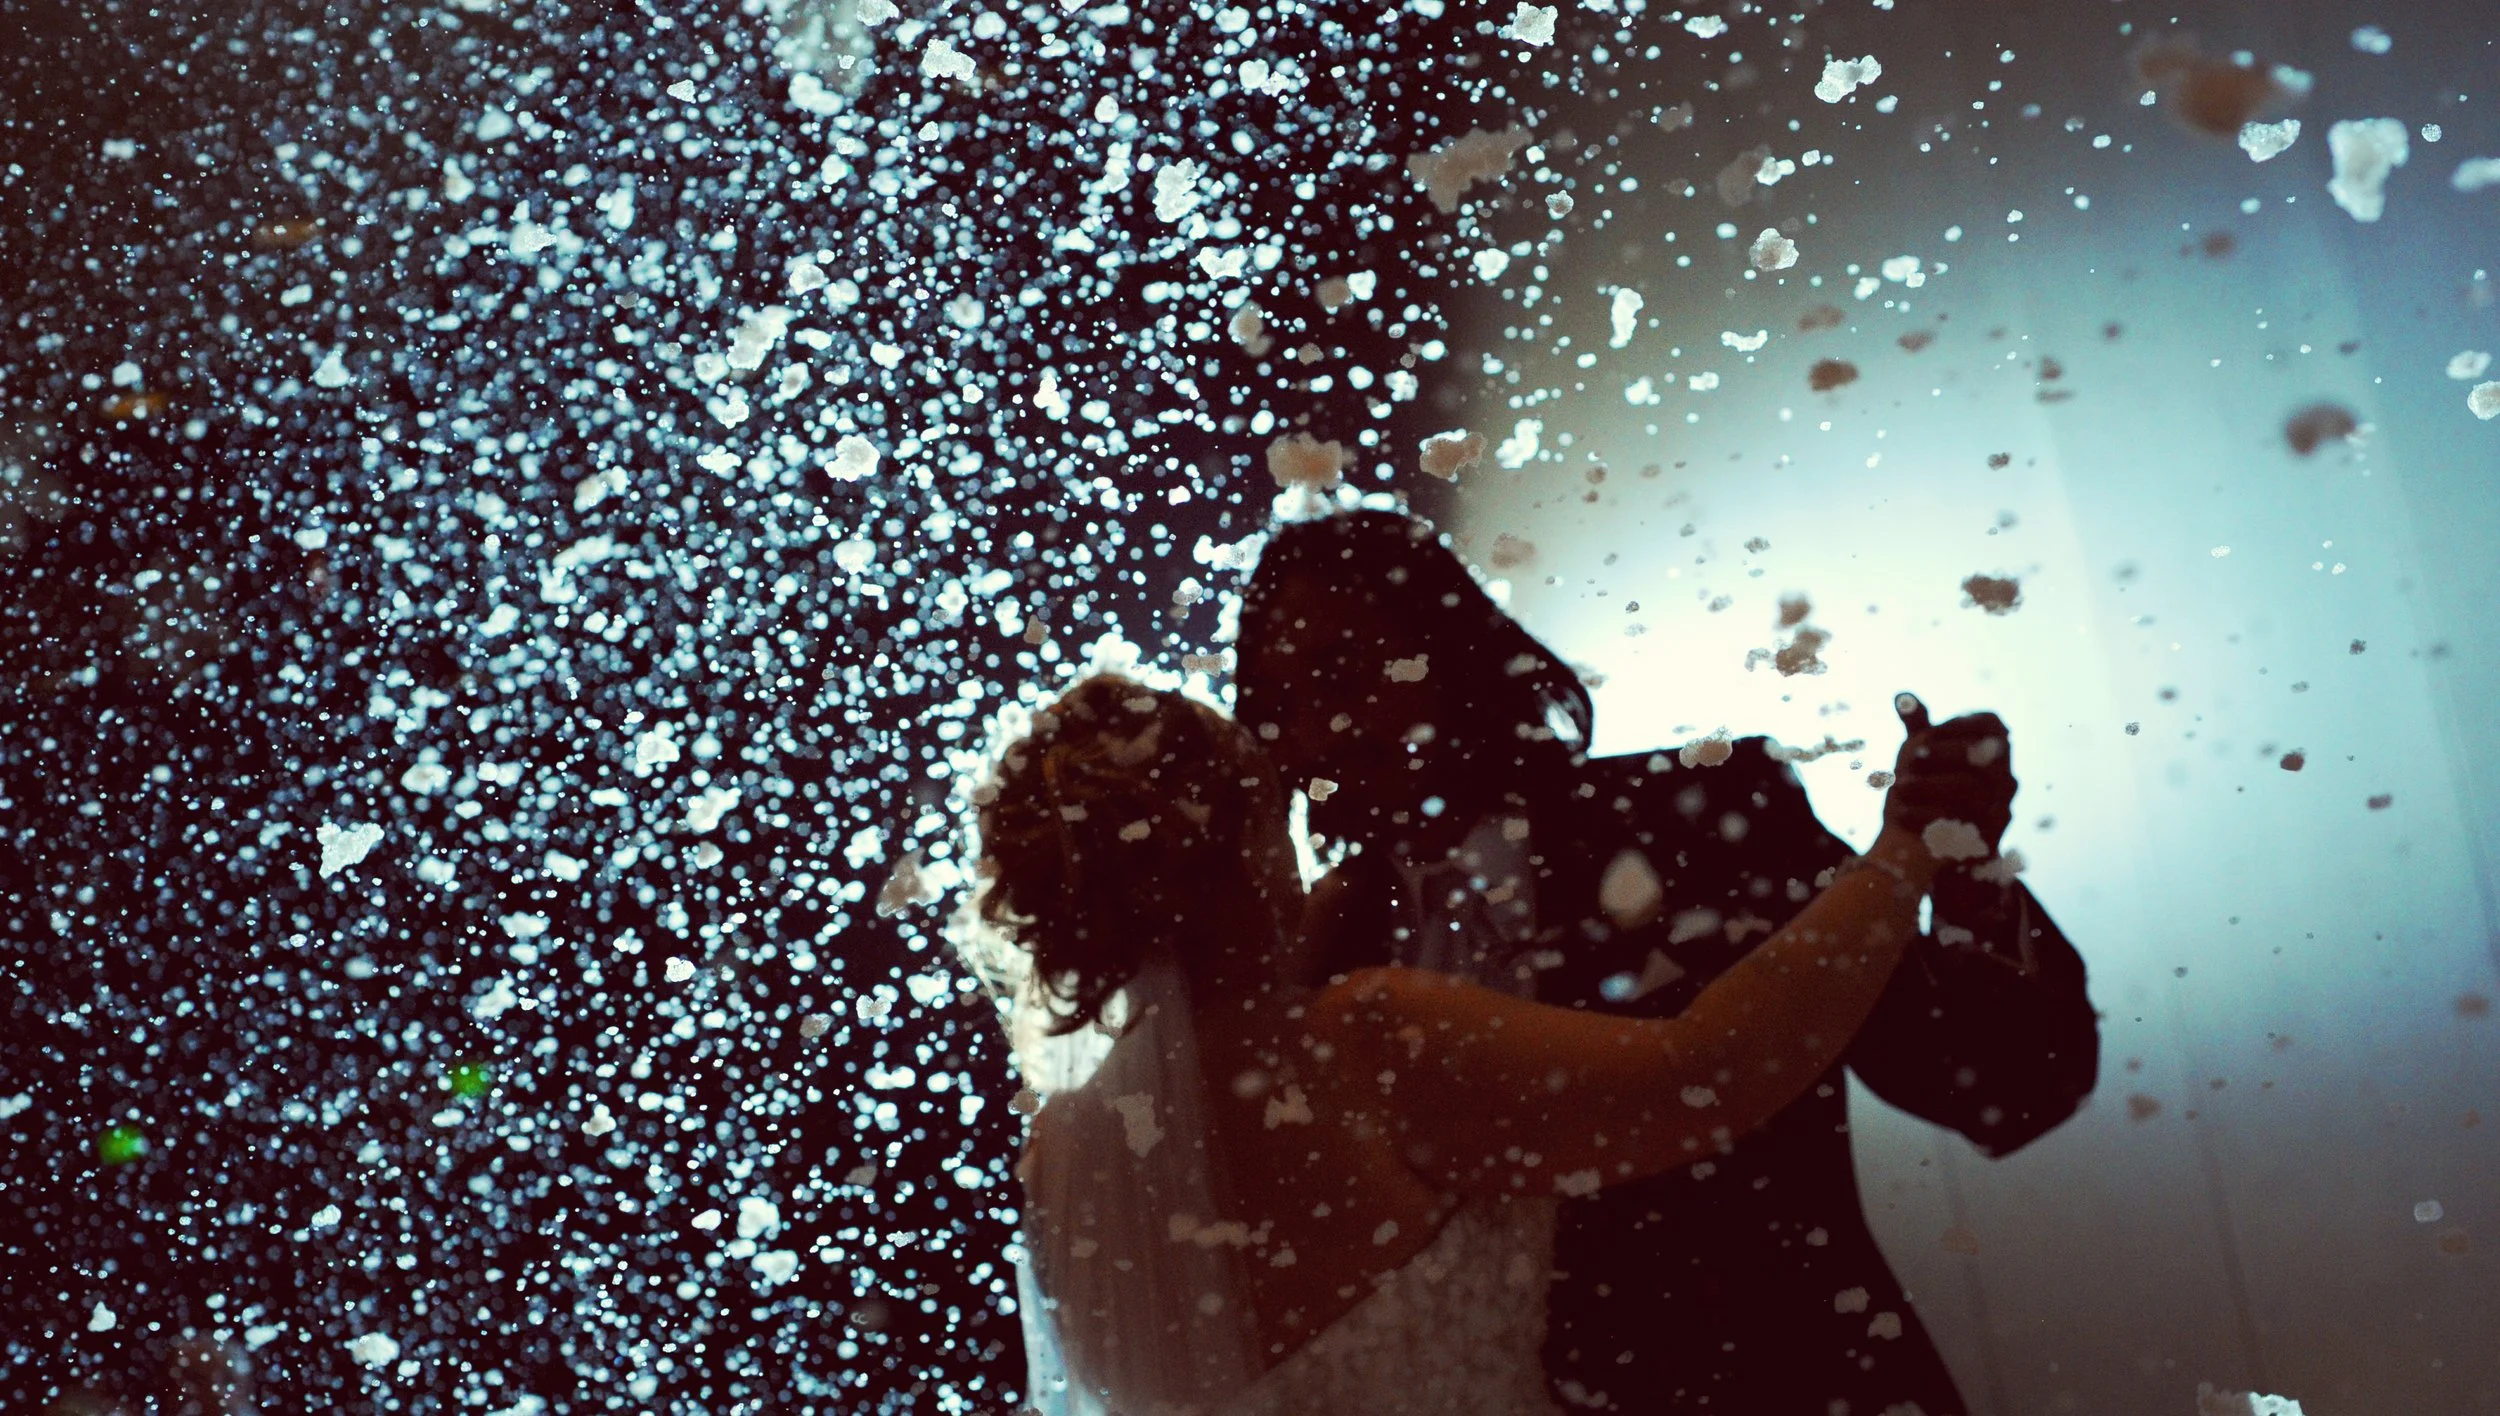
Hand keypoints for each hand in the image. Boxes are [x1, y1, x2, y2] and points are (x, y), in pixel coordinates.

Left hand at [1879, 693, 2014, 856]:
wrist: (1934, 850)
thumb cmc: (1931, 793)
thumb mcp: (1924, 760)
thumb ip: (1918, 728)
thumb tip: (1901, 696)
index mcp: (1995, 756)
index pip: (1992, 724)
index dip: (1960, 723)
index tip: (1928, 732)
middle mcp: (2005, 780)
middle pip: (1984, 754)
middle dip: (1944, 752)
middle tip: (1912, 757)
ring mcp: (2000, 811)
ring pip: (1970, 789)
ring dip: (1928, 786)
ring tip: (1899, 787)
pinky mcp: (1986, 842)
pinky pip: (1960, 825)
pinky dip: (1924, 818)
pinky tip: (1900, 815)